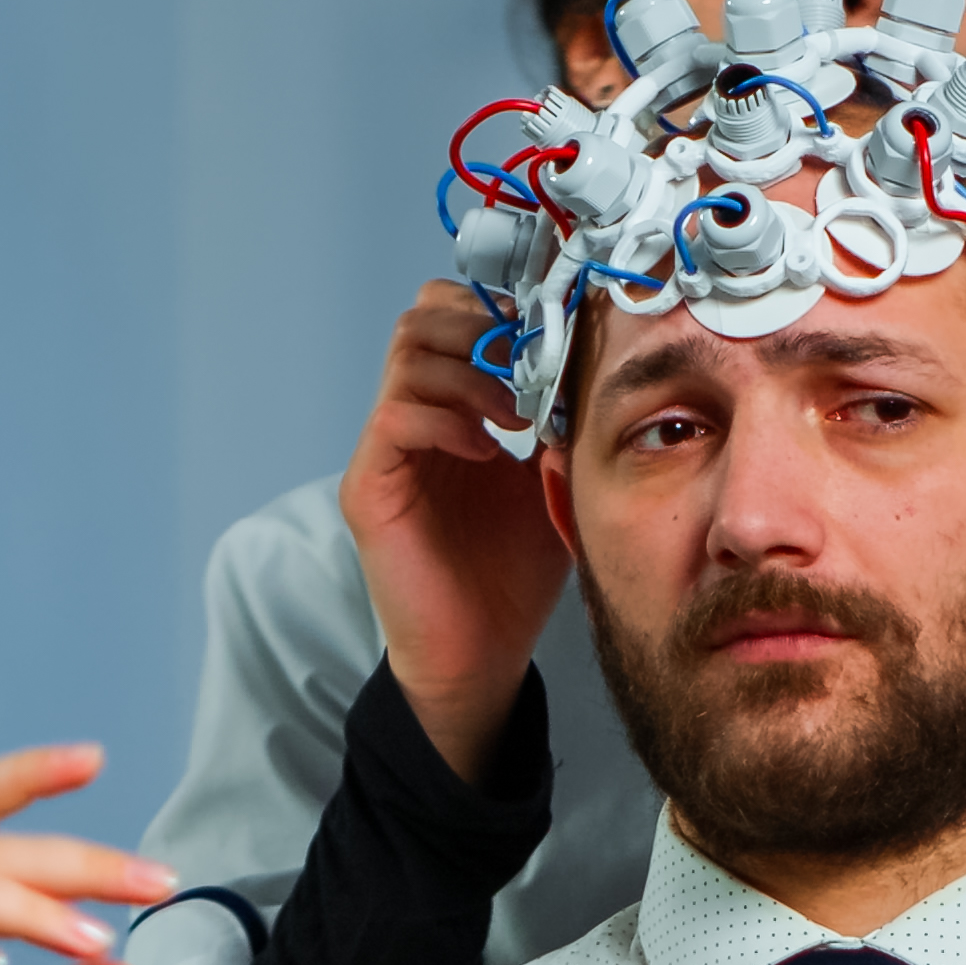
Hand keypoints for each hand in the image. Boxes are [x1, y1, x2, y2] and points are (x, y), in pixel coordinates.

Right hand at [339, 276, 565, 785]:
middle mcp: (412, 414)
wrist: (479, 655)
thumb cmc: (516, 573)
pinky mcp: (368, 488)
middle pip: (426, 315)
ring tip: (519, 414)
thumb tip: (598, 359)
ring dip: (474, 371)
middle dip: (488, 328)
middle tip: (536, 370)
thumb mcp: (556, 478)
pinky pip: (395, 418)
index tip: (558, 336)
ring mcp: (386, 449)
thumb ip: (565, 419)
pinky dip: (447, 420)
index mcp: (454, 404)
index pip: (459, 312)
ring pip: (409, 353)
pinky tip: (487, 451)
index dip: (507, 309)